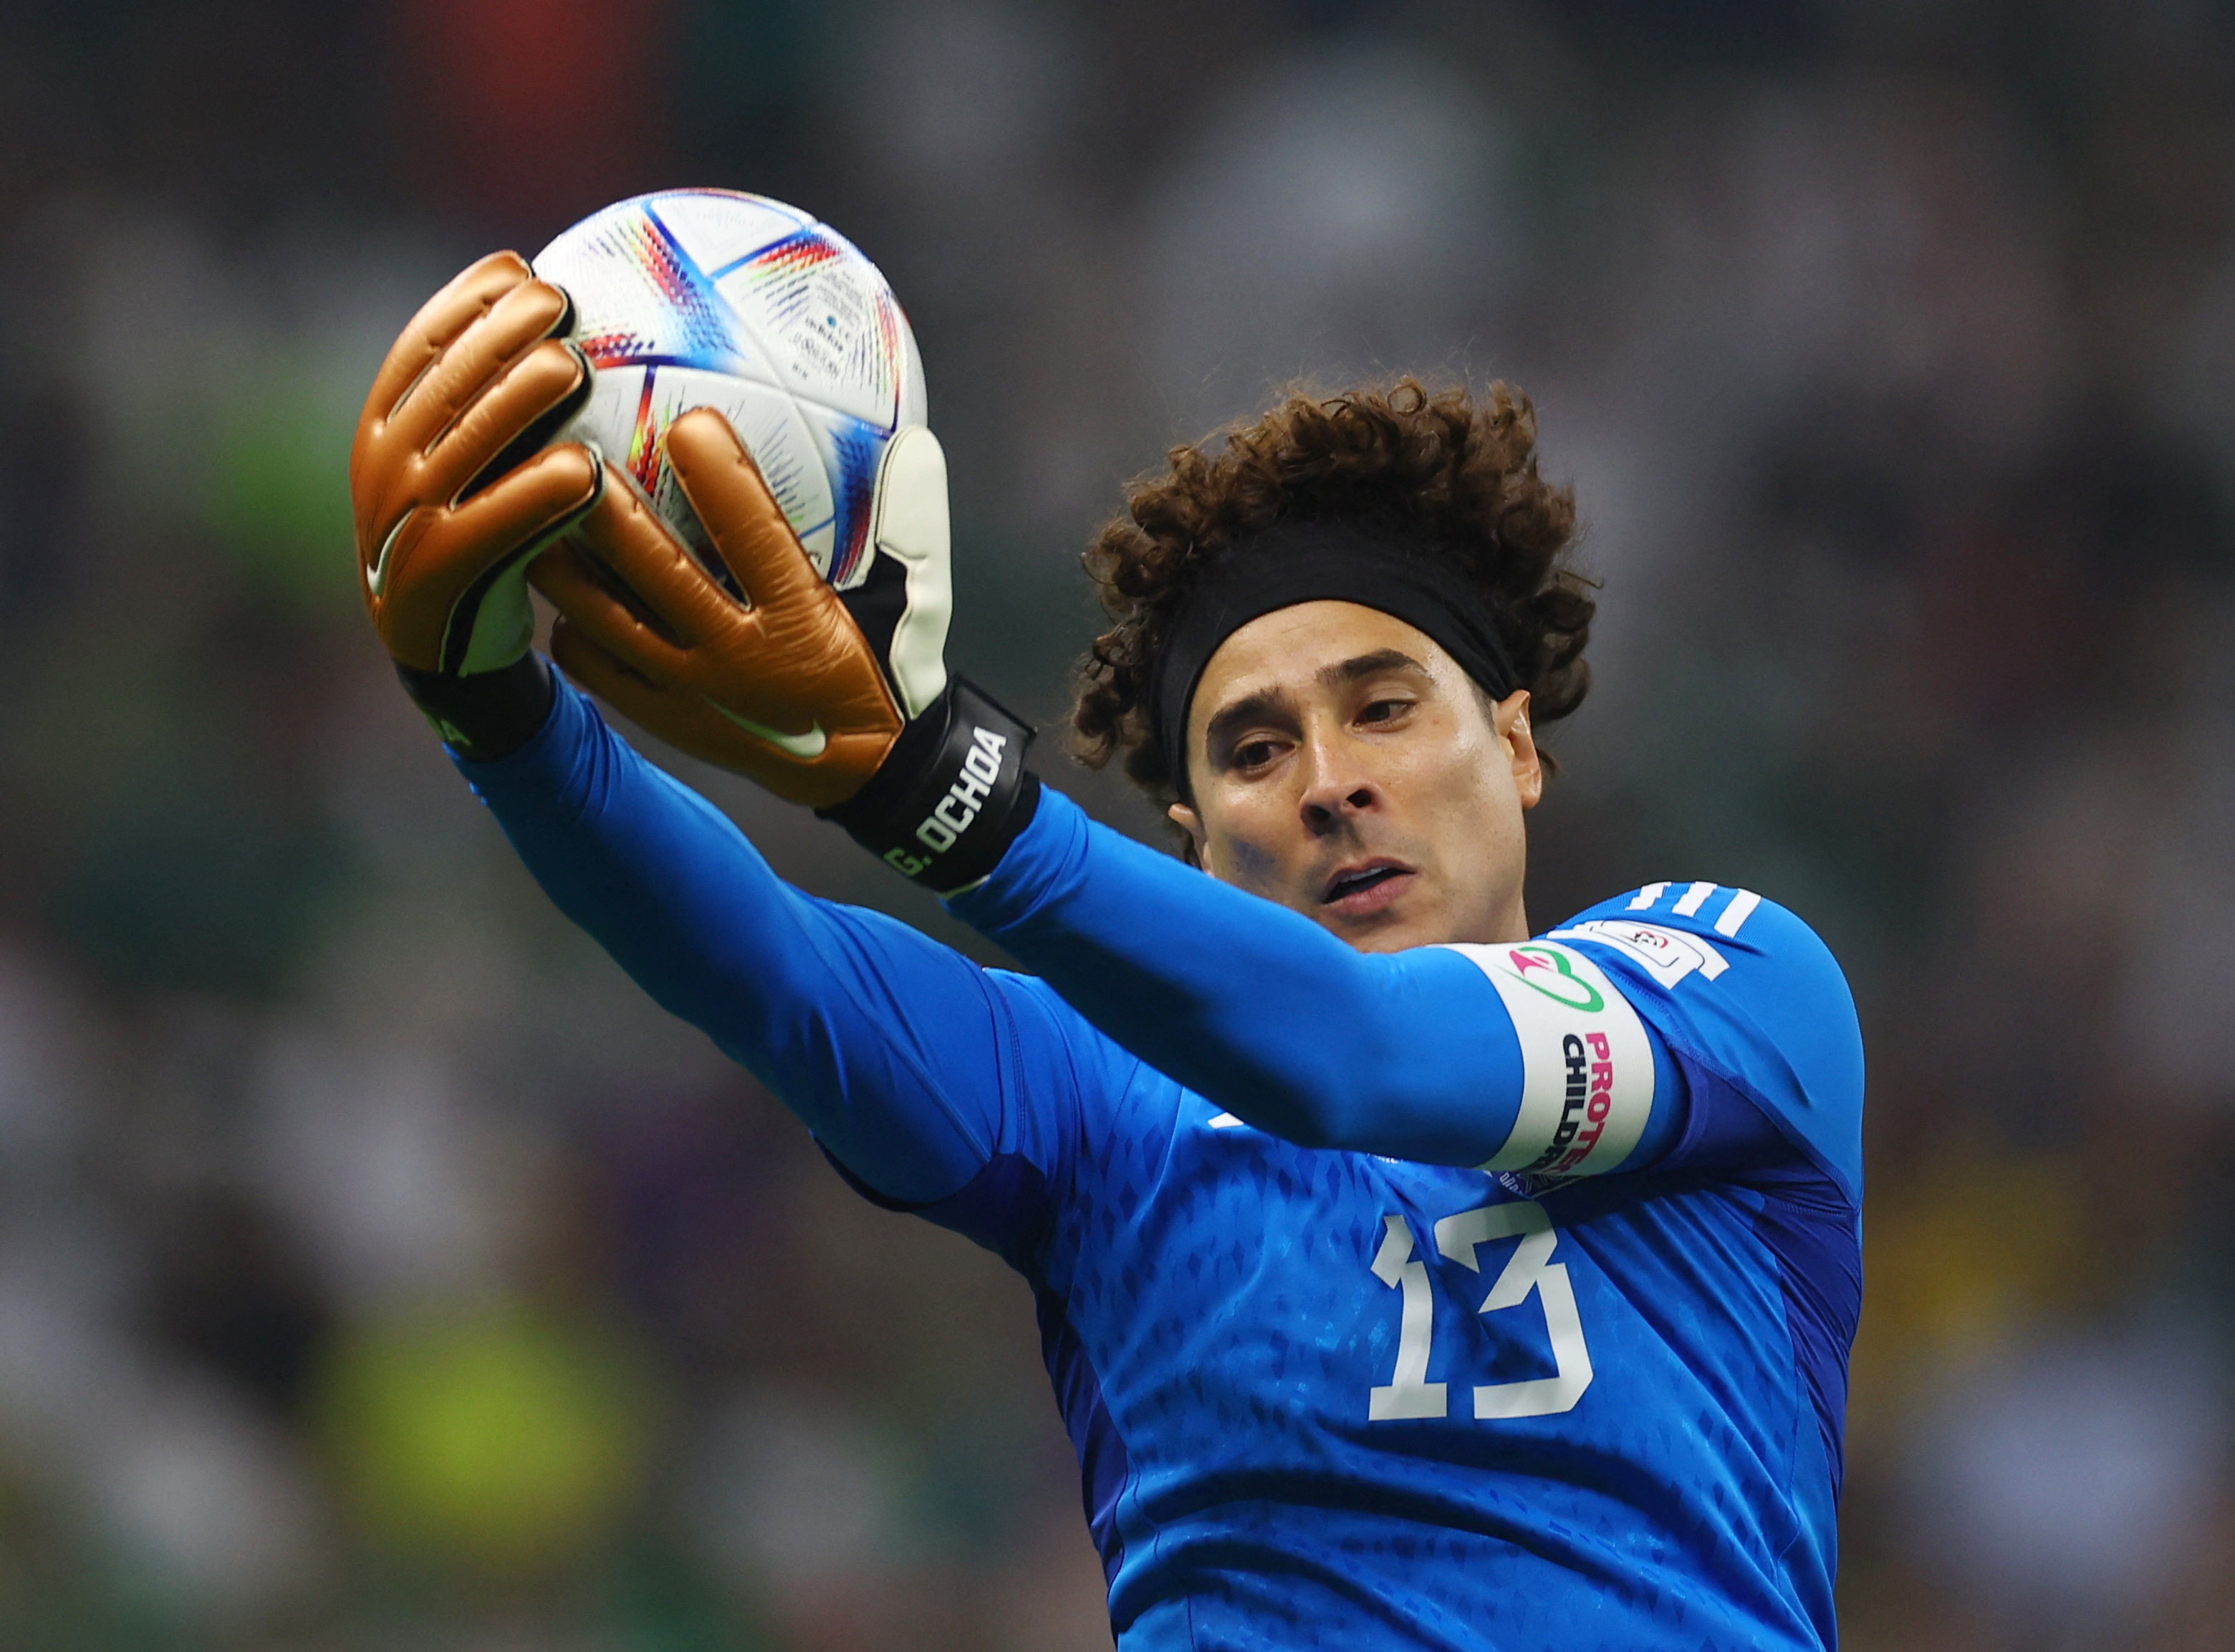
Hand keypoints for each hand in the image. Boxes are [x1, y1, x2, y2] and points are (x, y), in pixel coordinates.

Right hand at [351, 252, 600, 681]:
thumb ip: (498, 406)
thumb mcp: (478, 466)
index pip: (420, 349)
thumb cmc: (484, 540)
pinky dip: (537, 498)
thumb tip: (564, 316)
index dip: (467, 303)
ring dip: (518, 402)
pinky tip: (586, 473)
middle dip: (500, 336)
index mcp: (385, 428)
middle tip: (561, 301)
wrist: (450, 652)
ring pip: (465, 447)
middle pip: (444, 386)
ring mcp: (405, 521)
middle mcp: (385, 467)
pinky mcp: (436, 575)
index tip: (520, 267)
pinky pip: (492, 529)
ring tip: (574, 367)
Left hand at [533, 408, 1036, 889]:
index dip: (722, 479)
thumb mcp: (913, 596)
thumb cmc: (883, 667)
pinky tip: (563, 590)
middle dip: (610, 510)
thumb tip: (909, 442)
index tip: (691, 424)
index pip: (756, 538)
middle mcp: (739, 657)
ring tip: (536, 507)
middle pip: (657, 574)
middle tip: (574, 450)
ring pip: (606, 620)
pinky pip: (594, 667)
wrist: (863, 769)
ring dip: (566, 563)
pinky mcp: (664, 717)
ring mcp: (692, 692)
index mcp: (802, 620)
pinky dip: (570, 624)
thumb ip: (907, 523)